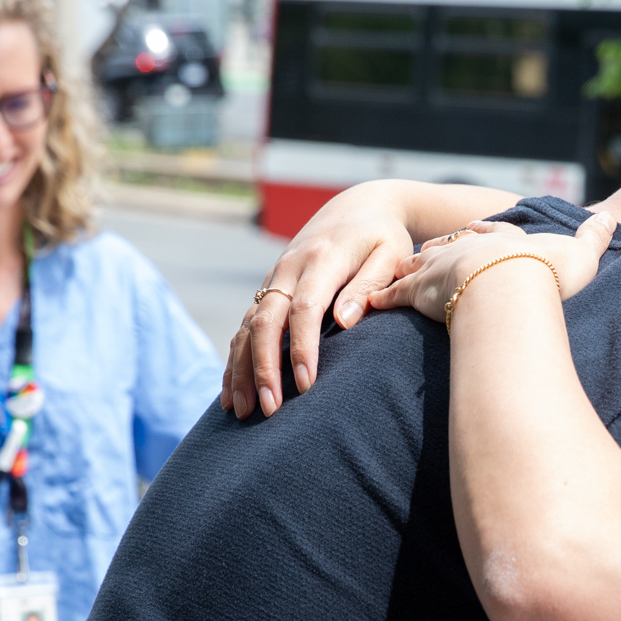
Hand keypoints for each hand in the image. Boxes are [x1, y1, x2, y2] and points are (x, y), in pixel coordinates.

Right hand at [224, 183, 416, 419]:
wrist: (355, 208)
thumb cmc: (381, 237)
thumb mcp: (388, 254)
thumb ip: (368, 286)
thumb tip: (347, 321)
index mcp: (320, 260)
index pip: (305, 309)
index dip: (301, 347)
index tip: (305, 384)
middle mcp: (288, 270)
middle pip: (265, 321)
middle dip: (263, 368)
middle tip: (269, 409)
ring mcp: (273, 280)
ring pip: (246, 327)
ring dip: (241, 370)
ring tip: (243, 412)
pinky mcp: (268, 290)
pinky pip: (244, 328)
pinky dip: (235, 361)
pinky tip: (232, 394)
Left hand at [365, 212, 617, 324]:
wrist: (511, 287)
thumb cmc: (547, 273)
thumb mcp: (580, 251)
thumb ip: (594, 235)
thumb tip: (612, 217)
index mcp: (500, 239)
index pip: (487, 232)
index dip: (480, 234)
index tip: (474, 232)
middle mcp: (465, 248)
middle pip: (446, 246)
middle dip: (438, 250)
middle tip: (428, 255)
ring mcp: (439, 269)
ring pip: (416, 266)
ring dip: (405, 270)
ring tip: (394, 276)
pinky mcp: (418, 293)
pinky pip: (393, 296)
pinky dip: (379, 299)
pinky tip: (367, 304)